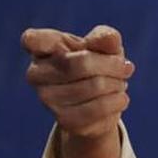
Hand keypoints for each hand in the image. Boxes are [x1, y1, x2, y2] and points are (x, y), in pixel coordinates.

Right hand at [22, 25, 134, 139]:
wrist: (101, 101)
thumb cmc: (98, 63)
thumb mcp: (105, 46)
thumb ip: (106, 38)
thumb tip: (109, 39)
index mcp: (43, 49)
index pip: (32, 40)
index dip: (38, 40)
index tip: (53, 43)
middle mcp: (37, 74)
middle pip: (82, 63)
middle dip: (113, 65)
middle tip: (125, 68)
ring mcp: (48, 99)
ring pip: (95, 86)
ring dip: (118, 84)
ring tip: (119, 84)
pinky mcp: (64, 120)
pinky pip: (100, 107)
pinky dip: (118, 101)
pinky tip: (119, 98)